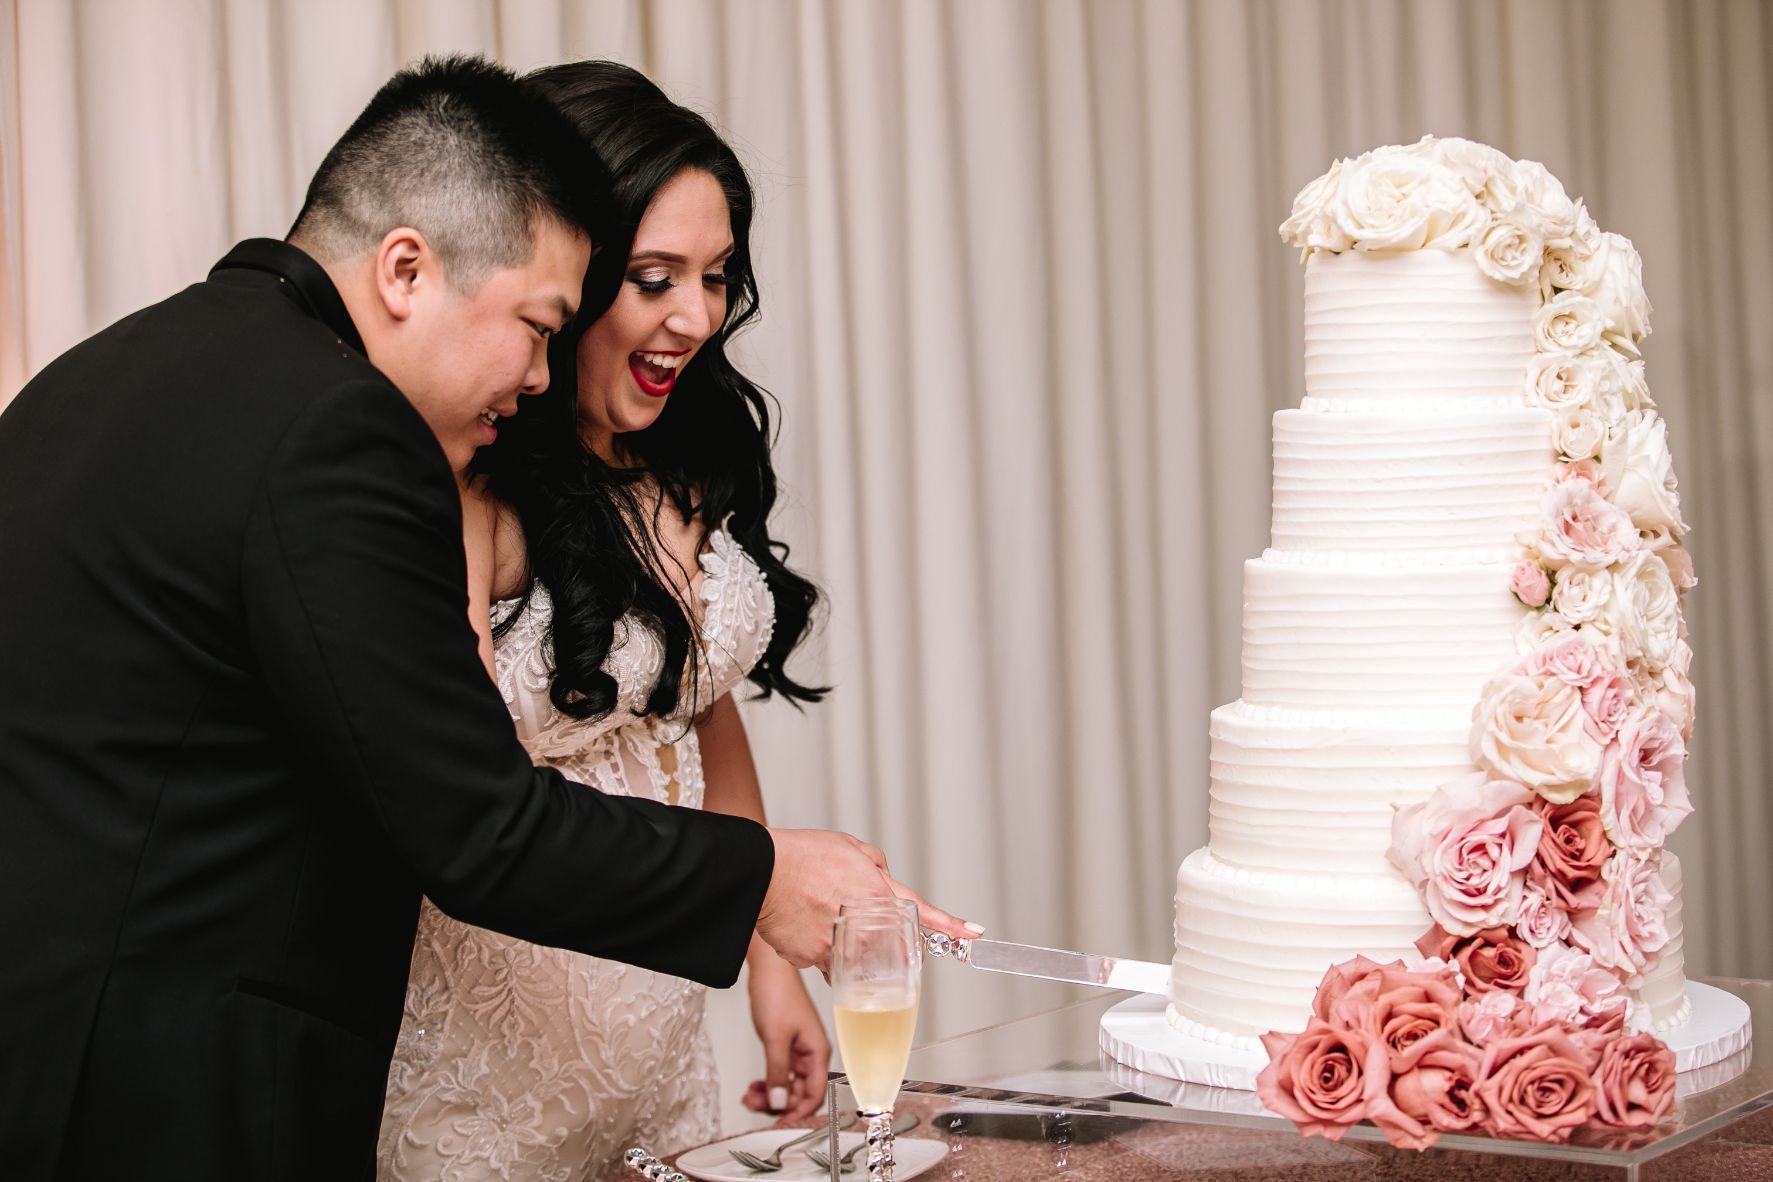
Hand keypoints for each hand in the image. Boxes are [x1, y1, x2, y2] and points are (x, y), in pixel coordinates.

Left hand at [741, 945, 829, 1122]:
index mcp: (817, 1052)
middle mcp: (811, 1054)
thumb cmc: (778, 994)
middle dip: (778, 1102)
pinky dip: (768, 1081)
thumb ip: (778, 1073)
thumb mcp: (775, 1038)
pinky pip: (780, 1072)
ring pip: (787, 1084)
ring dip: (770, 1093)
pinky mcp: (786, 1046)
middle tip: (755, 1103)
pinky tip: (755, 1085)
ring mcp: (798, 1050)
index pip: (815, 1094)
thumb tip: (780, 1102)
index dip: (798, 1112)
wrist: (768, 969)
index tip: (779, 1122)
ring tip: (750, 1095)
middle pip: (799, 1093)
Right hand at [757, 829, 980, 972]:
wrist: (760, 872)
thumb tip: (882, 877)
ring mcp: (838, 947)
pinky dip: (819, 949)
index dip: (951, 926)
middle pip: (891, 949)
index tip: (973, 935)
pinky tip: (804, 927)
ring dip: (849, 948)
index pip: (923, 914)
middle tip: (866, 931)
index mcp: (877, 892)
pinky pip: (824, 962)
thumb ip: (874, 864)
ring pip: (856, 961)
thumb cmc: (802, 855)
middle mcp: (864, 924)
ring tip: (821, 921)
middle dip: (885, 946)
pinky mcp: (812, 959)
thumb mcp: (848, 847)